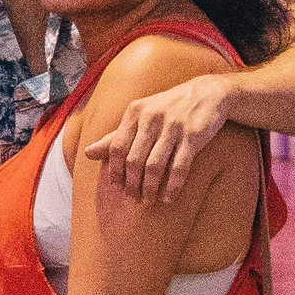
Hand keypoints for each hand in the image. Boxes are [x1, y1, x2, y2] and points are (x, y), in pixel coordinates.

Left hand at [85, 72, 235, 204]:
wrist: (207, 93)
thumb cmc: (168, 108)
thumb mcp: (141, 115)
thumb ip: (116, 135)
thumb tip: (87, 153)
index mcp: (135, 112)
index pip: (117, 148)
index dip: (115, 171)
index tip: (116, 188)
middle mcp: (152, 118)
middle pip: (134, 160)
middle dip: (131, 184)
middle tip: (133, 198)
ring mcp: (173, 126)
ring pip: (155, 166)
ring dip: (150, 188)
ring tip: (148, 201)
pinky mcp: (193, 135)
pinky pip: (179, 166)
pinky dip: (172, 186)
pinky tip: (168, 197)